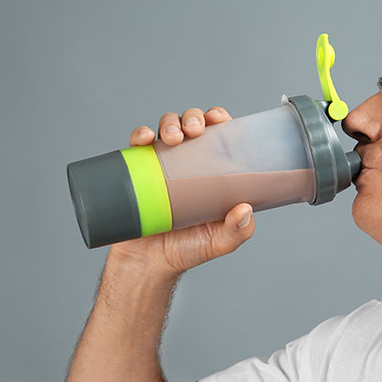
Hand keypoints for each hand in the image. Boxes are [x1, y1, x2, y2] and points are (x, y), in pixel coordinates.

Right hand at [108, 107, 254, 277]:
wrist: (149, 264)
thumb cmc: (188, 249)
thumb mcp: (221, 242)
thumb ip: (238, 230)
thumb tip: (245, 208)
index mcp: (212, 172)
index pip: (218, 136)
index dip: (219, 119)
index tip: (220, 119)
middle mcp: (187, 163)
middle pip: (191, 125)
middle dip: (193, 118)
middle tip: (195, 131)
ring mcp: (161, 165)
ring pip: (165, 128)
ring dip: (170, 123)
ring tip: (173, 138)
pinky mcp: (137, 171)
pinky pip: (136, 146)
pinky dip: (139, 135)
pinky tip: (144, 139)